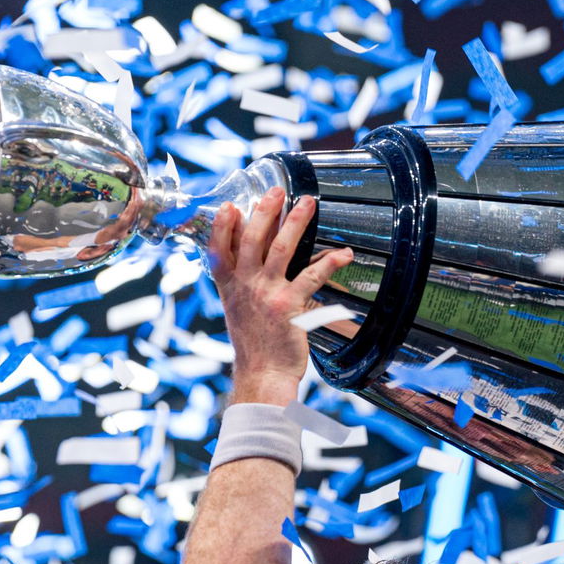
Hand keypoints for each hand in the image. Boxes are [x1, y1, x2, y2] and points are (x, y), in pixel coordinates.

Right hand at [209, 187, 354, 405]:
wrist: (262, 374)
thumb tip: (247, 258)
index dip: (222, 225)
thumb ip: (239, 282)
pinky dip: (329, 262)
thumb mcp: (236, 308)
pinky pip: (312, 276)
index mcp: (229, 285)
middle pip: (252, 238)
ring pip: (280, 249)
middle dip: (265, 210)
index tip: (230, 206)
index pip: (219, 248)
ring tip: (309, 203)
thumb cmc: (254, 342)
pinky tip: (343, 254)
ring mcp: (267, 293)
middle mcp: (245, 285)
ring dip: (296, 222)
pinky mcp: (290, 305)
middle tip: (278, 190)